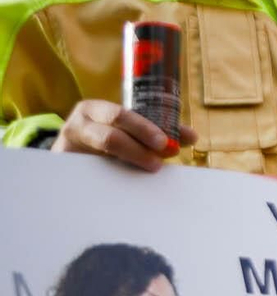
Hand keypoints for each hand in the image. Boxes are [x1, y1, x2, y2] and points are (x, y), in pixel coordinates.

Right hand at [52, 99, 195, 171]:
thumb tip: (192, 137)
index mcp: (95, 109)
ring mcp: (67, 148)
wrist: (70, 153)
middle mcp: (78, 125)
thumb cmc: (106, 136)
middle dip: (139, 150)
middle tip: (160, 161)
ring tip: (150, 169)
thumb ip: (159, 130)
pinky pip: (88, 176)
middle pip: (110, 137)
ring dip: (129, 164)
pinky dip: (110, 180)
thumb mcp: (128, 129)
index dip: (144, 128)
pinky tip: (126, 186)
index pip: (120, 115)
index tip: (165, 143)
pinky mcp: (65, 168)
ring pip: (99, 157)